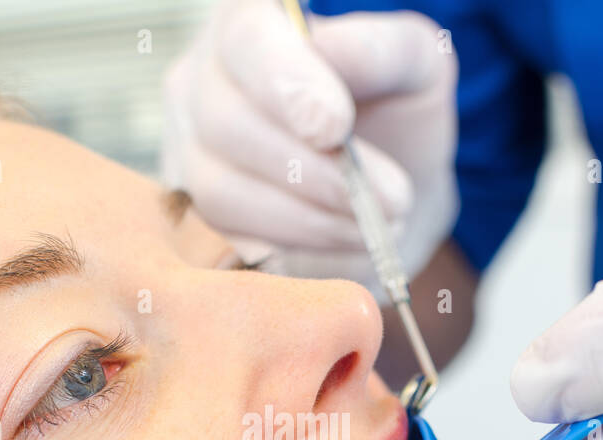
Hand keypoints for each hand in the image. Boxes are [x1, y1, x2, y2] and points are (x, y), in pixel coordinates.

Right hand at [161, 0, 458, 300]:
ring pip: (222, 192)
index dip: (286, 84)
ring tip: (376, 225)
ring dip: (309, 219)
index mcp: (251, 25)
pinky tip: (347, 243)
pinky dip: (297, 251)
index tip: (336, 128)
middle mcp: (201, 83)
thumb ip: (380, 50)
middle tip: (391, 197)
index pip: (246, 40)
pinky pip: (229, 244)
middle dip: (312, 170)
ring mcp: (189, 155)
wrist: (386, 191)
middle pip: (225, 123)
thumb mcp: (413, 68)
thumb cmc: (394, 114)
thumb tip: (329, 49)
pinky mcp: (198, 220)